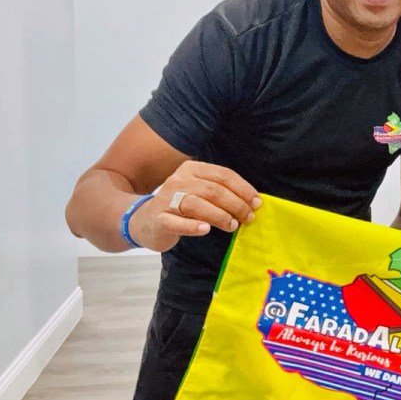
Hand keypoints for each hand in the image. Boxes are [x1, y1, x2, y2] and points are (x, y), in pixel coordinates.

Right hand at [129, 161, 261, 251]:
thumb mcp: (199, 192)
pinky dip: (192, 226)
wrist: (143, 221)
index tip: (257, 203)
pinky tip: (205, 229)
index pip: (223, 175)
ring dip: (220, 216)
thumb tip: (252, 202)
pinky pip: (176, 221)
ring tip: (232, 226)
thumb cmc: (179, 207)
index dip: (243, 189)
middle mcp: (178, 180)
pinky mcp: (159, 219)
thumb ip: (220, 193)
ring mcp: (166, 199)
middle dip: (236, 204)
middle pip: (213, 190)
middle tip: (248, 218)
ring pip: (197, 204)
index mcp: (191, 169)